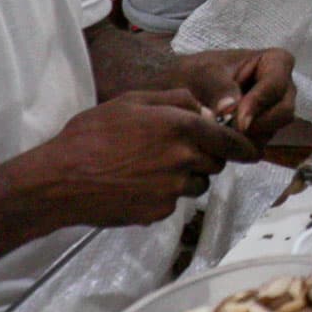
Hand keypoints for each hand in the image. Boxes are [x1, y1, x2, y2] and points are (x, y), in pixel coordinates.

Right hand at [9, 90, 261, 231]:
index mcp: (181, 127)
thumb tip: (205, 108)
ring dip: (186, 178)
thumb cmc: (92, 134)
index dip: (244, 147)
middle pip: (215, 163)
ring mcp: (173, 188)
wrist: (59, 180)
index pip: (231, 141)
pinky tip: (137, 186)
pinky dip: (163, 195)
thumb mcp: (132, 101)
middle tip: (179, 153)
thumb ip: (176, 100)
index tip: (252, 152)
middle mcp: (184, 158)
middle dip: (206, 158)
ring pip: (197, 184)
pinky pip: (174, 202)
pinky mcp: (159, 211)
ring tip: (151, 169)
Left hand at [177, 48, 295, 143]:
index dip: (258, 102)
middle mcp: (282, 88)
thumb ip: (219, 87)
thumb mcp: (203, 72)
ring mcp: (275, 111)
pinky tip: (219, 140)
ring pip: (273, 130)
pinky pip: (259, 144)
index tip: (235, 119)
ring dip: (247, 137)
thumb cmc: (196, 71)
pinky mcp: (263, 131)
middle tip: (226, 130)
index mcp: (276, 62)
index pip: (277, 84)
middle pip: (283, 112)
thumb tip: (230, 110)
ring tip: (218, 133)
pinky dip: (239, 146)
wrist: (181, 87)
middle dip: (256, 124)